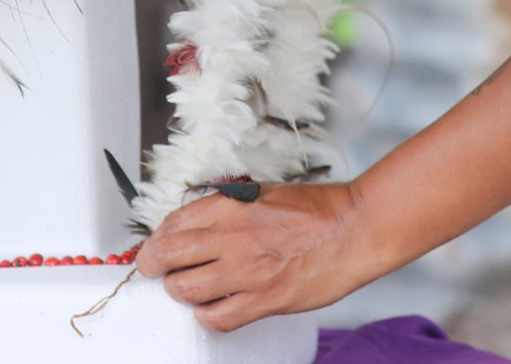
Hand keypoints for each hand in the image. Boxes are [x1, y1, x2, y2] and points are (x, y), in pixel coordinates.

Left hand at [133, 180, 376, 331]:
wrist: (355, 228)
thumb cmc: (317, 209)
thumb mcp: (264, 193)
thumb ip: (228, 209)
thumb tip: (196, 226)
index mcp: (231, 205)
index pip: (171, 224)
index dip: (156, 240)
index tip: (158, 248)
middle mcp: (232, 236)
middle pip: (167, 256)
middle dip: (154, 266)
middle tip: (158, 271)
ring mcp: (248, 270)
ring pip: (185, 290)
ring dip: (181, 292)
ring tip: (191, 289)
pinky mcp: (266, 299)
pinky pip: (218, 318)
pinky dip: (209, 316)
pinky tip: (215, 308)